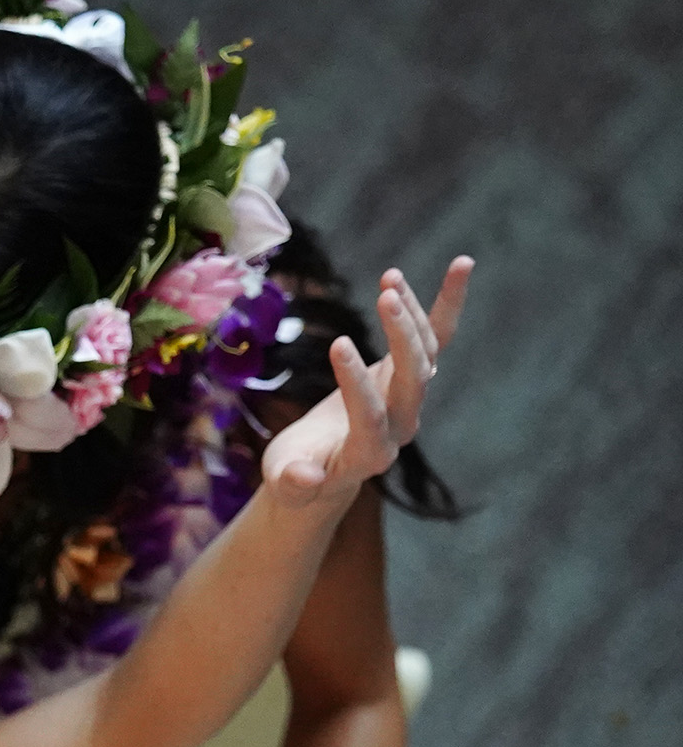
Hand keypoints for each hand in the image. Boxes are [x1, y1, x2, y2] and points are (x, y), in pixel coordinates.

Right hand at [261, 257, 472, 508]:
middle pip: (414, 381)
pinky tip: (461, 264)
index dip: (356, 382)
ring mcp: (409, 399)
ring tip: (390, 277)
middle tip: (385, 297)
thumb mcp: (284, 481)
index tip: (337, 343)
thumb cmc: (295, 477)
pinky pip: (436, 336)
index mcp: (368, 454)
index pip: (371, 415)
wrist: (325, 474)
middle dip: (403, 338)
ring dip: (414, 313)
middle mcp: (400, 426)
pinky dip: (447, 302)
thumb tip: (303, 479)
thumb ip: (292, 482)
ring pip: (426, 353)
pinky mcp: (408, 375)